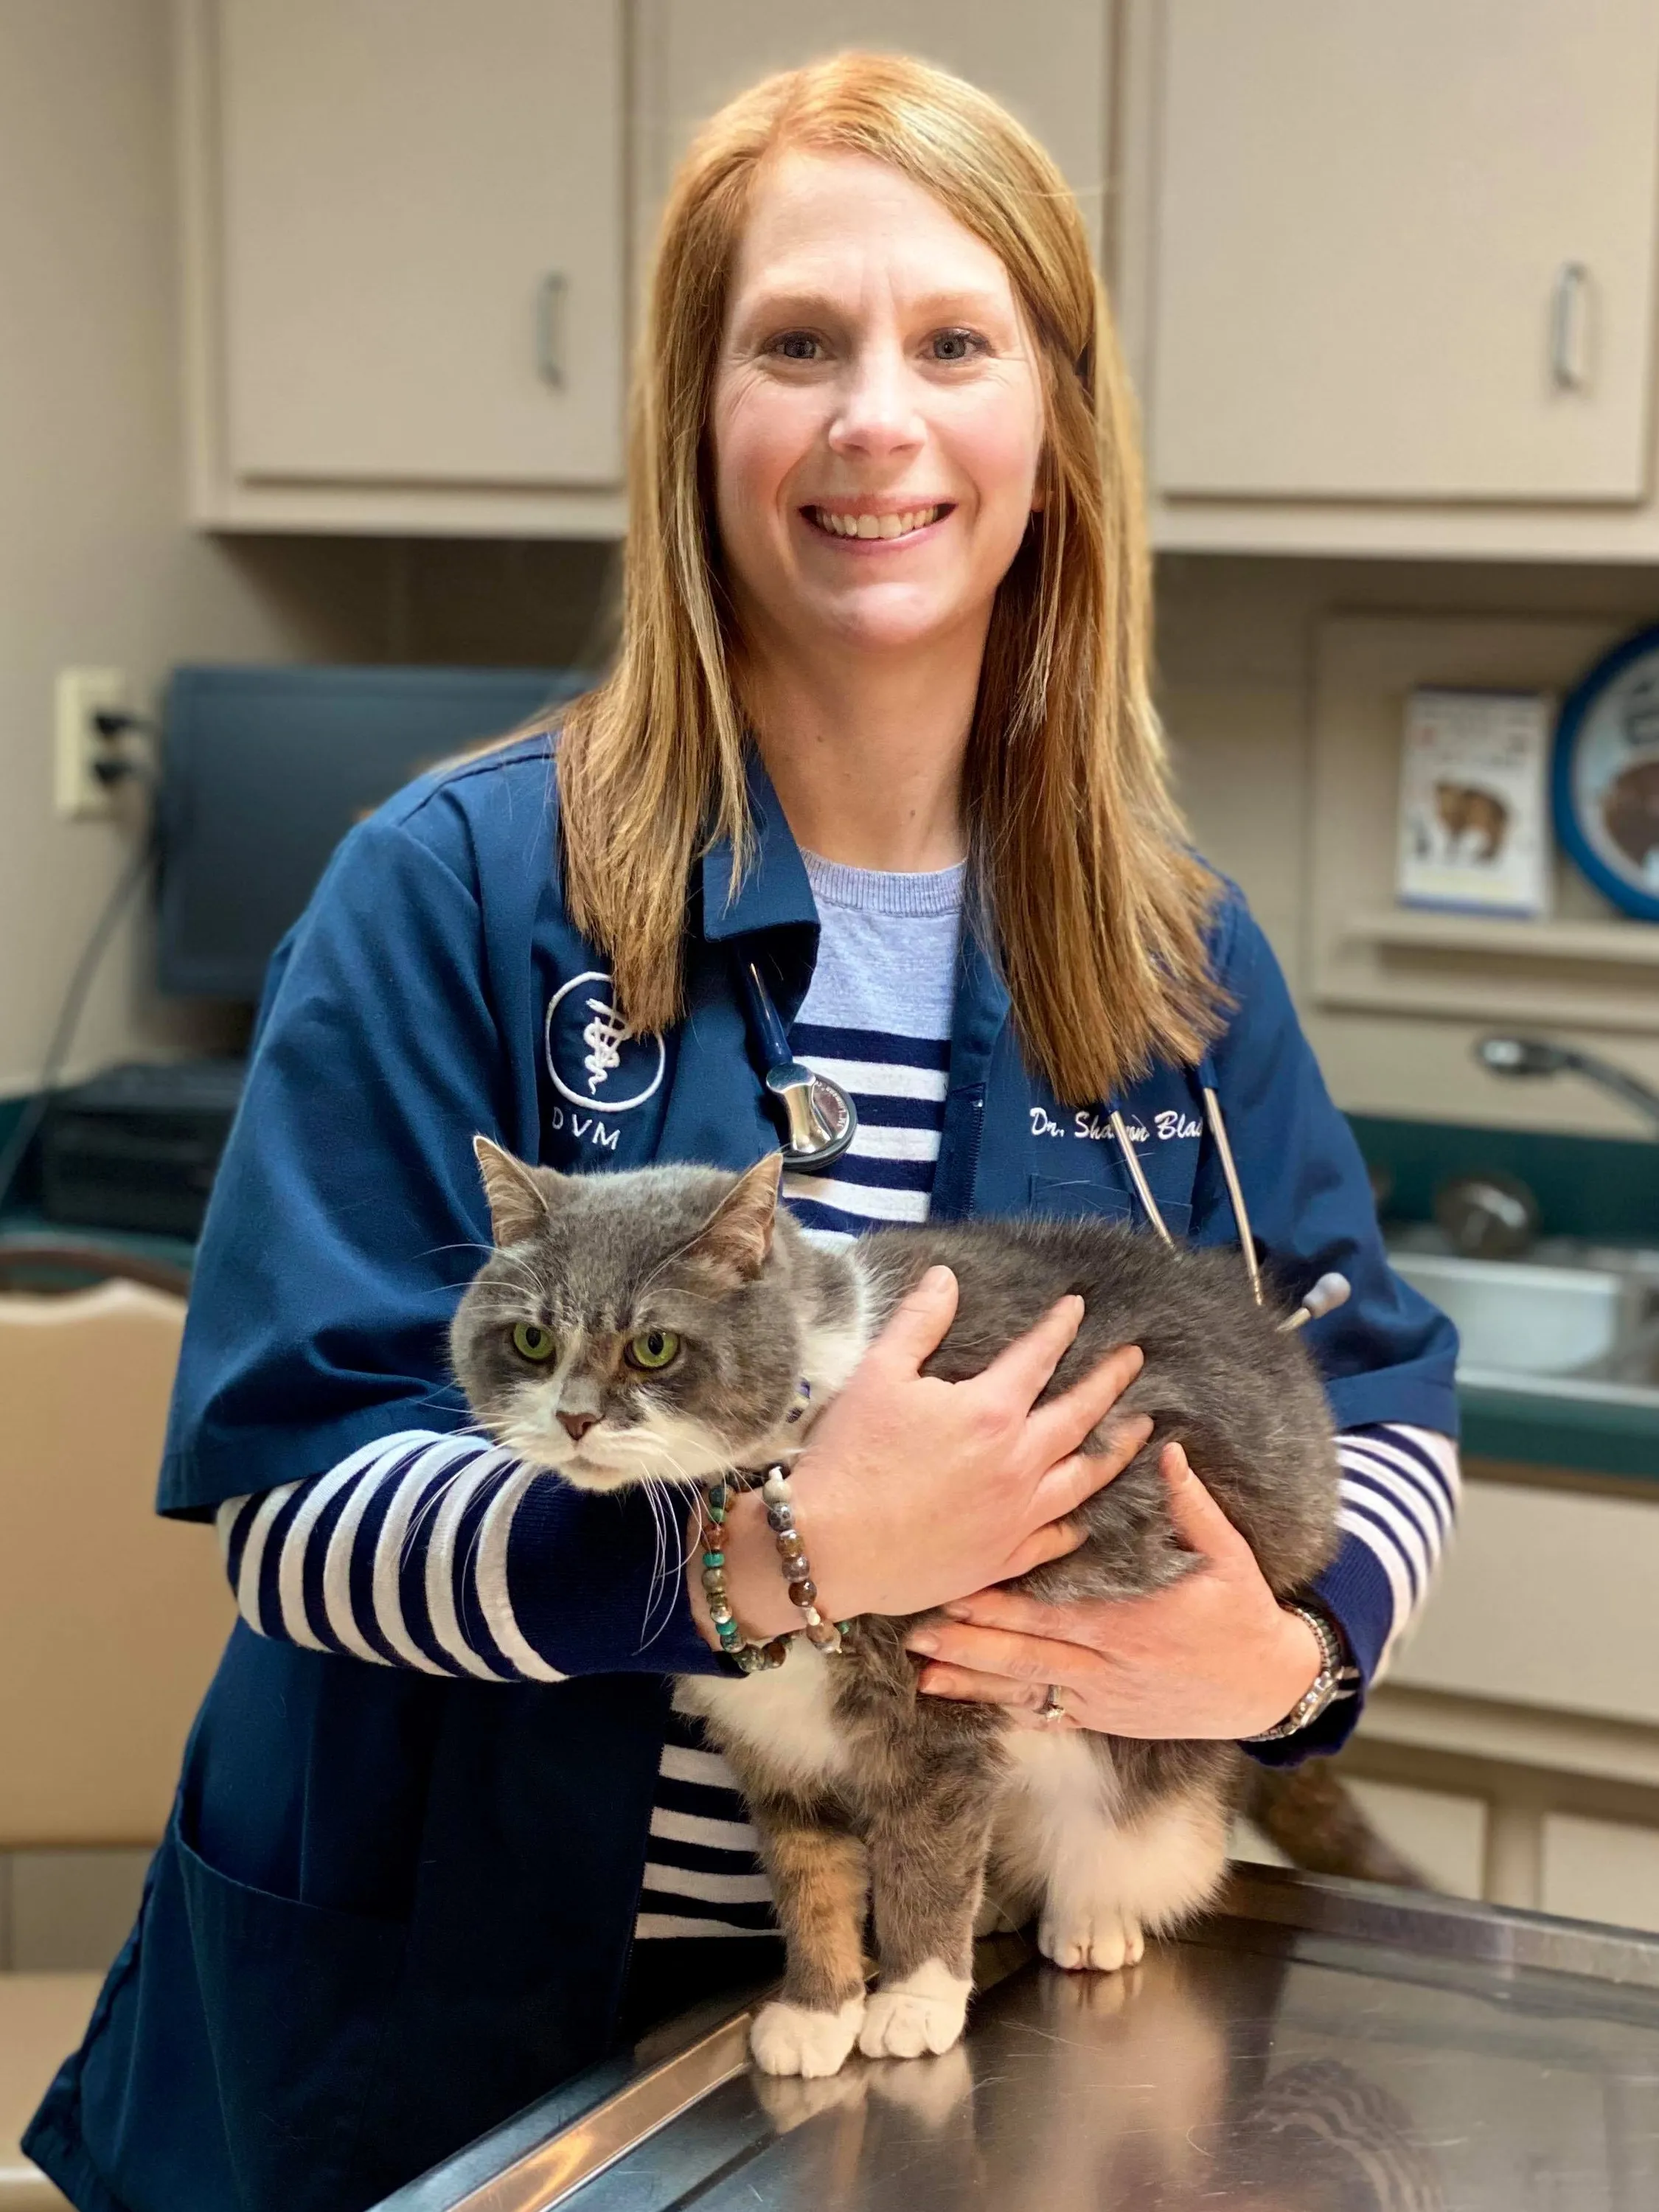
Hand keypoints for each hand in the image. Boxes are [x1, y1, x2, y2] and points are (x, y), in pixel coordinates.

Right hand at [691, 1267, 1149, 1644]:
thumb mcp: (878, 1374)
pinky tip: (1087, 1516)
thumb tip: (946, 1277)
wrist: (829, 1547)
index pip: (1037, 1357)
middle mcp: (1018, 1463)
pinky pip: (1056, 1539)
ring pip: (1084, 1478)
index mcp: (989, 1411)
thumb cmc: (850, 1456)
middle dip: (1110, 1381)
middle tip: (1135, 1360)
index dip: (1059, 1327)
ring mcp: (1017, 1516)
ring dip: (1117, 1450)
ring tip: (1141, 1431)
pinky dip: (1077, 1524)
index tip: (1078, 1307)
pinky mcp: (1004, 1559)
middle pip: (1079, 1414)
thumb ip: (919, 1321)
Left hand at [902, 1441, 1323, 1739]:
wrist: (1268, 1687)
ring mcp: (1103, 1697)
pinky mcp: (1104, 1717)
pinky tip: (966, 1702)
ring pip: (1027, 1689)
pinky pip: (1046, 1714)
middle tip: (917, 1628)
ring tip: (924, 1672)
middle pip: (1025, 1653)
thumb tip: (1166, 1450)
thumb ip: (1191, 1505)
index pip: (1052, 1610)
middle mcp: (1109, 1664)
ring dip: (974, 1680)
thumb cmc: (1244, 1613)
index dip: (1002, 1602)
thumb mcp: (1228, 1555)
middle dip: (969, 1642)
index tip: (957, 1584)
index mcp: (1130, 1621)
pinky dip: (1004, 1708)